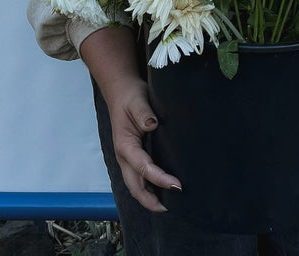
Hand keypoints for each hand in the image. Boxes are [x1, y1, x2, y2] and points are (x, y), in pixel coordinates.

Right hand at [108, 76, 182, 211]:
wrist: (121, 90)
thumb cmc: (130, 95)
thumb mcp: (137, 100)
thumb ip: (144, 113)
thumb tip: (152, 125)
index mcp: (125, 145)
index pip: (143, 167)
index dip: (160, 179)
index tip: (177, 185)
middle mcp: (123, 155)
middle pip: (134, 185)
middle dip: (150, 200)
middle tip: (170, 208)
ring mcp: (127, 156)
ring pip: (135, 184)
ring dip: (148, 196)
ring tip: (167, 205)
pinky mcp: (132, 154)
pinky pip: (138, 176)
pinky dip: (147, 187)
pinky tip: (160, 189)